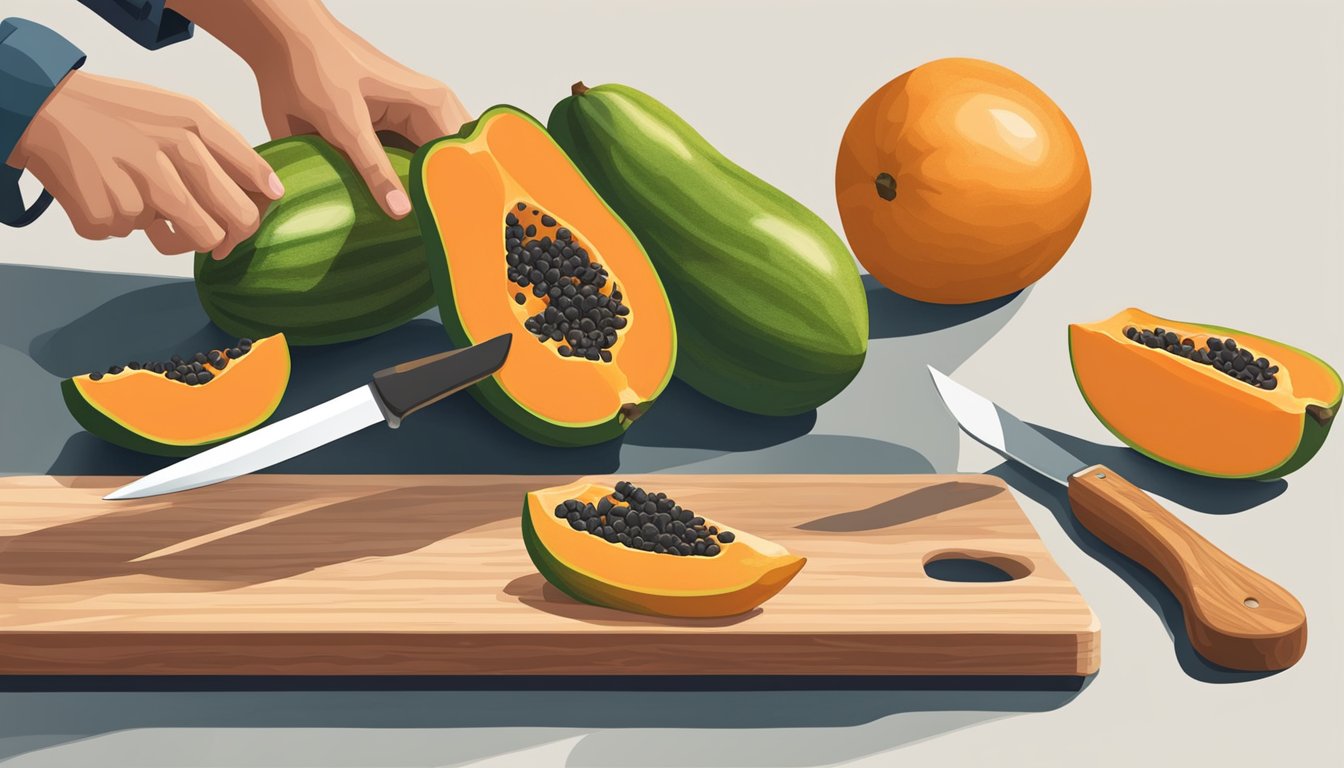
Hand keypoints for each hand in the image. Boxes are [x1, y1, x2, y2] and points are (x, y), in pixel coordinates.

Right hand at [9, 71, 283, 256]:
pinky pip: (134, 236)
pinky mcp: (102, 214)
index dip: (261, 202)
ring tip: (155, 206)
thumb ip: (228, 147)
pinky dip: (125, 222)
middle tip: (219, 236)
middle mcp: (167, 154)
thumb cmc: (123, 115)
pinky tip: (110, 192)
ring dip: (180, 235)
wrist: (45, 109)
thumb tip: (272, 190)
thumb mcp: (179, 110)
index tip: (260, 209)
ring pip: (190, 240)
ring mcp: (133, 188)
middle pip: (231, 221)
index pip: (251, 177)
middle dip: (233, 236)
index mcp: (191, 125)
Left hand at [171, 0, 469, 218]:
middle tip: (445, 239)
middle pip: (451, 167)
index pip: (462, 158)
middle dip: (448, 200)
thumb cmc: (315, 69)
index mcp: (432, 105)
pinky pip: (405, 168)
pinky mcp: (388, 134)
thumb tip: (403, 214)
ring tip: (429, 236)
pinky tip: (401, 221)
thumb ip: (374, 168)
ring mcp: (411, 124)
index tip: (459, 230)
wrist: (281, 41)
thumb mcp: (345, 123)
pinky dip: (403, 190)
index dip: (462, 192)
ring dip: (427, 198)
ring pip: (430, 171)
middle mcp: (430, 114)